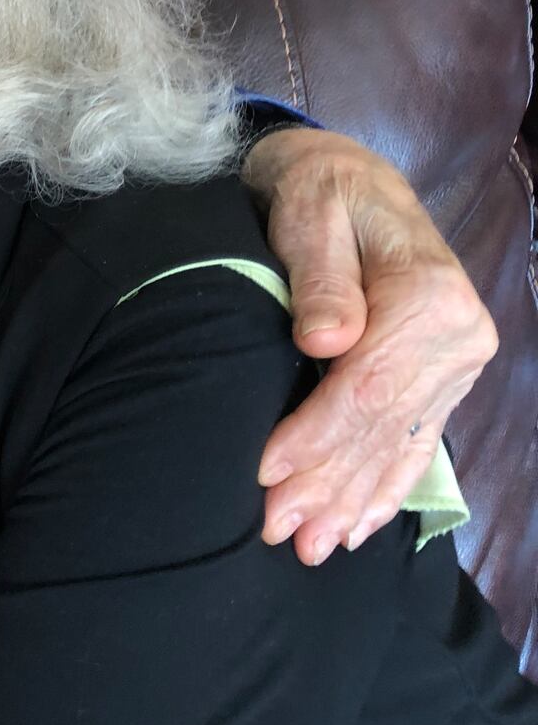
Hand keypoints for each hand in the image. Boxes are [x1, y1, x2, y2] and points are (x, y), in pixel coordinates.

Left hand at [242, 129, 496, 565]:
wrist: (346, 176)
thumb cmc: (319, 189)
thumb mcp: (311, 213)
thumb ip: (321, 278)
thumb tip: (327, 340)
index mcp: (431, 297)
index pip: (365, 387)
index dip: (314, 437)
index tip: (265, 475)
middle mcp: (459, 336)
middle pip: (381, 426)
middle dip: (326, 483)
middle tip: (275, 532)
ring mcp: (456, 361)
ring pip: (397, 444)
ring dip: (353, 501)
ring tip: (309, 548)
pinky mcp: (441, 375)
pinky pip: (416, 439)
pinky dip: (387, 487)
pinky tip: (360, 527)